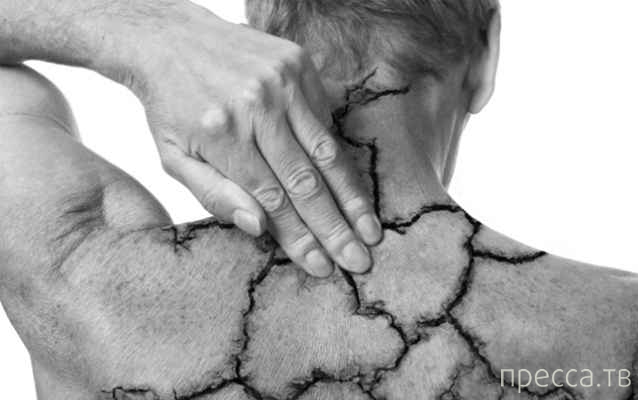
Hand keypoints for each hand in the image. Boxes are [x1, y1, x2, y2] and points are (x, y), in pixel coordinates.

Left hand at [107, 1, 380, 275]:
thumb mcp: (174, 158)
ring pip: (326, 152)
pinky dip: (339, 157)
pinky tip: (352, 188)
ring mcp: (281, 82)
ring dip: (351, 197)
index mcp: (222, 135)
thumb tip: (258, 227)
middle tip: (358, 260)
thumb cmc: (172, 107)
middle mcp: (257, 107)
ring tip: (370, 230)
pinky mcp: (298, 66)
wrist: (172, 39)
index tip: (322, 265)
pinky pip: (325, 120)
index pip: (271, 199)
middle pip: (305, 180)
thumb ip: (214, 194)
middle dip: (335, 227)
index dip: (300, 236)